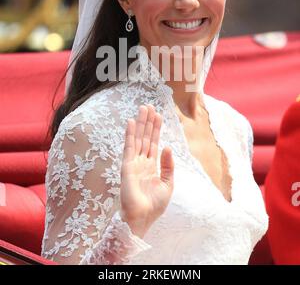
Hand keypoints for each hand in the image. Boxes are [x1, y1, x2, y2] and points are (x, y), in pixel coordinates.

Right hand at [120, 104, 173, 237]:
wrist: (142, 219)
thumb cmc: (154, 206)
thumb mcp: (168, 184)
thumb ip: (168, 166)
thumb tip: (167, 147)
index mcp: (151, 166)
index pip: (153, 143)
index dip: (156, 129)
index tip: (158, 115)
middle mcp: (141, 162)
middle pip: (145, 137)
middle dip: (148, 122)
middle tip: (149, 105)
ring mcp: (133, 163)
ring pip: (138, 138)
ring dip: (140, 123)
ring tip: (143, 108)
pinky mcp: (127, 166)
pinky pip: (129, 147)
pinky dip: (130, 134)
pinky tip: (131, 122)